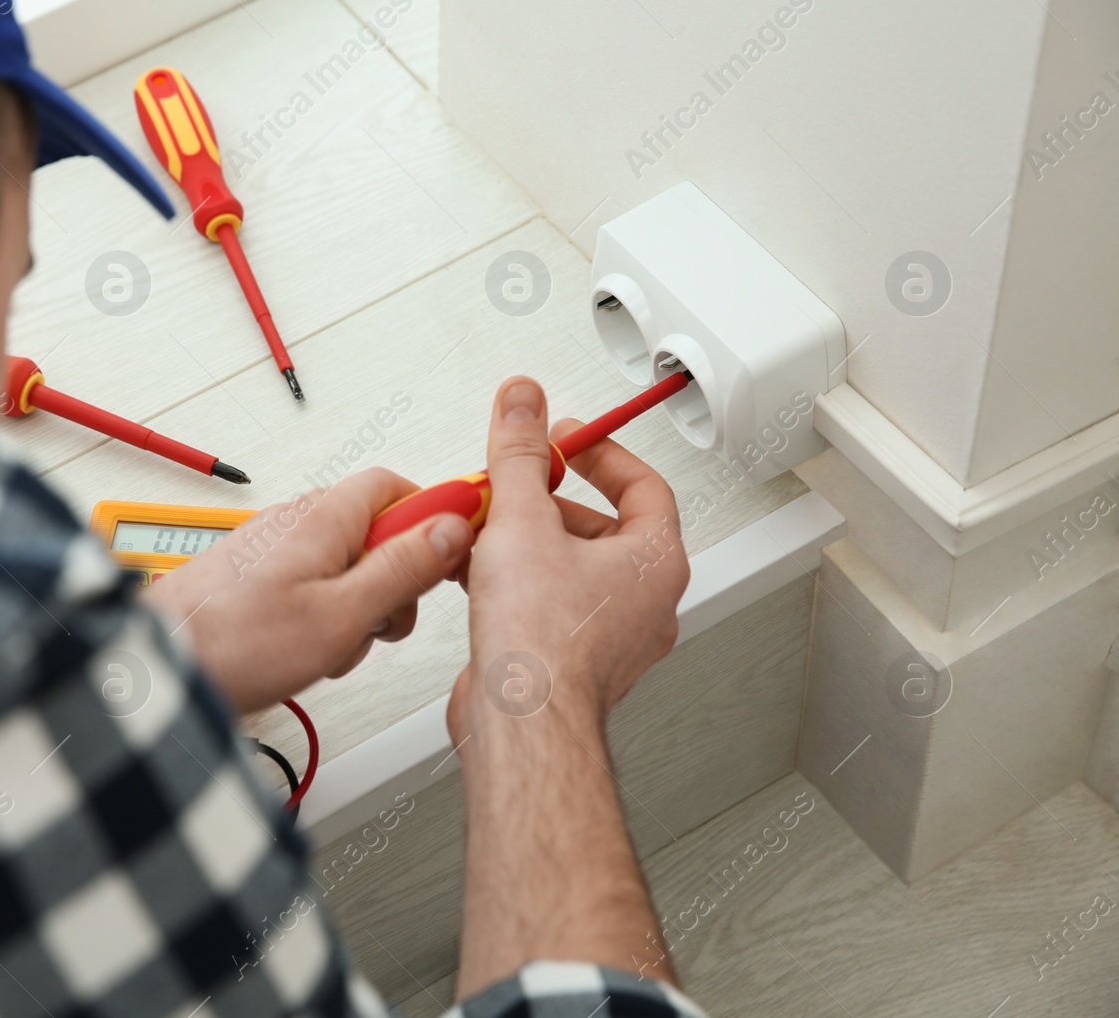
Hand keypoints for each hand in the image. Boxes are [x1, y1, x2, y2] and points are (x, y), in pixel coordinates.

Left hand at [144, 468, 473, 712]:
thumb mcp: (343, 614)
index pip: (399, 487)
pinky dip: (324, 619)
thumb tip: (450, 528)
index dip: (433, 517)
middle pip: (376, 530)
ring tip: (334, 646)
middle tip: (384, 621)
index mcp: (325, 516)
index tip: (454, 553)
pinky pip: (314, 587)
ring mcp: (276, 548)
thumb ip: (402, 568)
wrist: (162, 668)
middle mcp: (298, 521)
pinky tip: (307, 652)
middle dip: (393, 579)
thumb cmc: (237, 643)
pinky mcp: (258, 577)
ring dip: (357, 608)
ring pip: (347, 566)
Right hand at [450, 376, 688, 741]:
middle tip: (517, 482)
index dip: (603, 453)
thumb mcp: (522, 520)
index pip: (646, 486)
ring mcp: (609, 637)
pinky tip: (472, 572)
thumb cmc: (543, 644)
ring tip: (484, 525)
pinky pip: (547, 605)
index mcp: (654, 562)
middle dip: (549, 500)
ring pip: (570, 569)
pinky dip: (513, 582)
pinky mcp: (570, 663)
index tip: (567, 440)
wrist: (521, 721)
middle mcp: (642, 602)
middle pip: (603, 526)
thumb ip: (519, 455)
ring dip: (525, 542)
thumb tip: (523, 403)